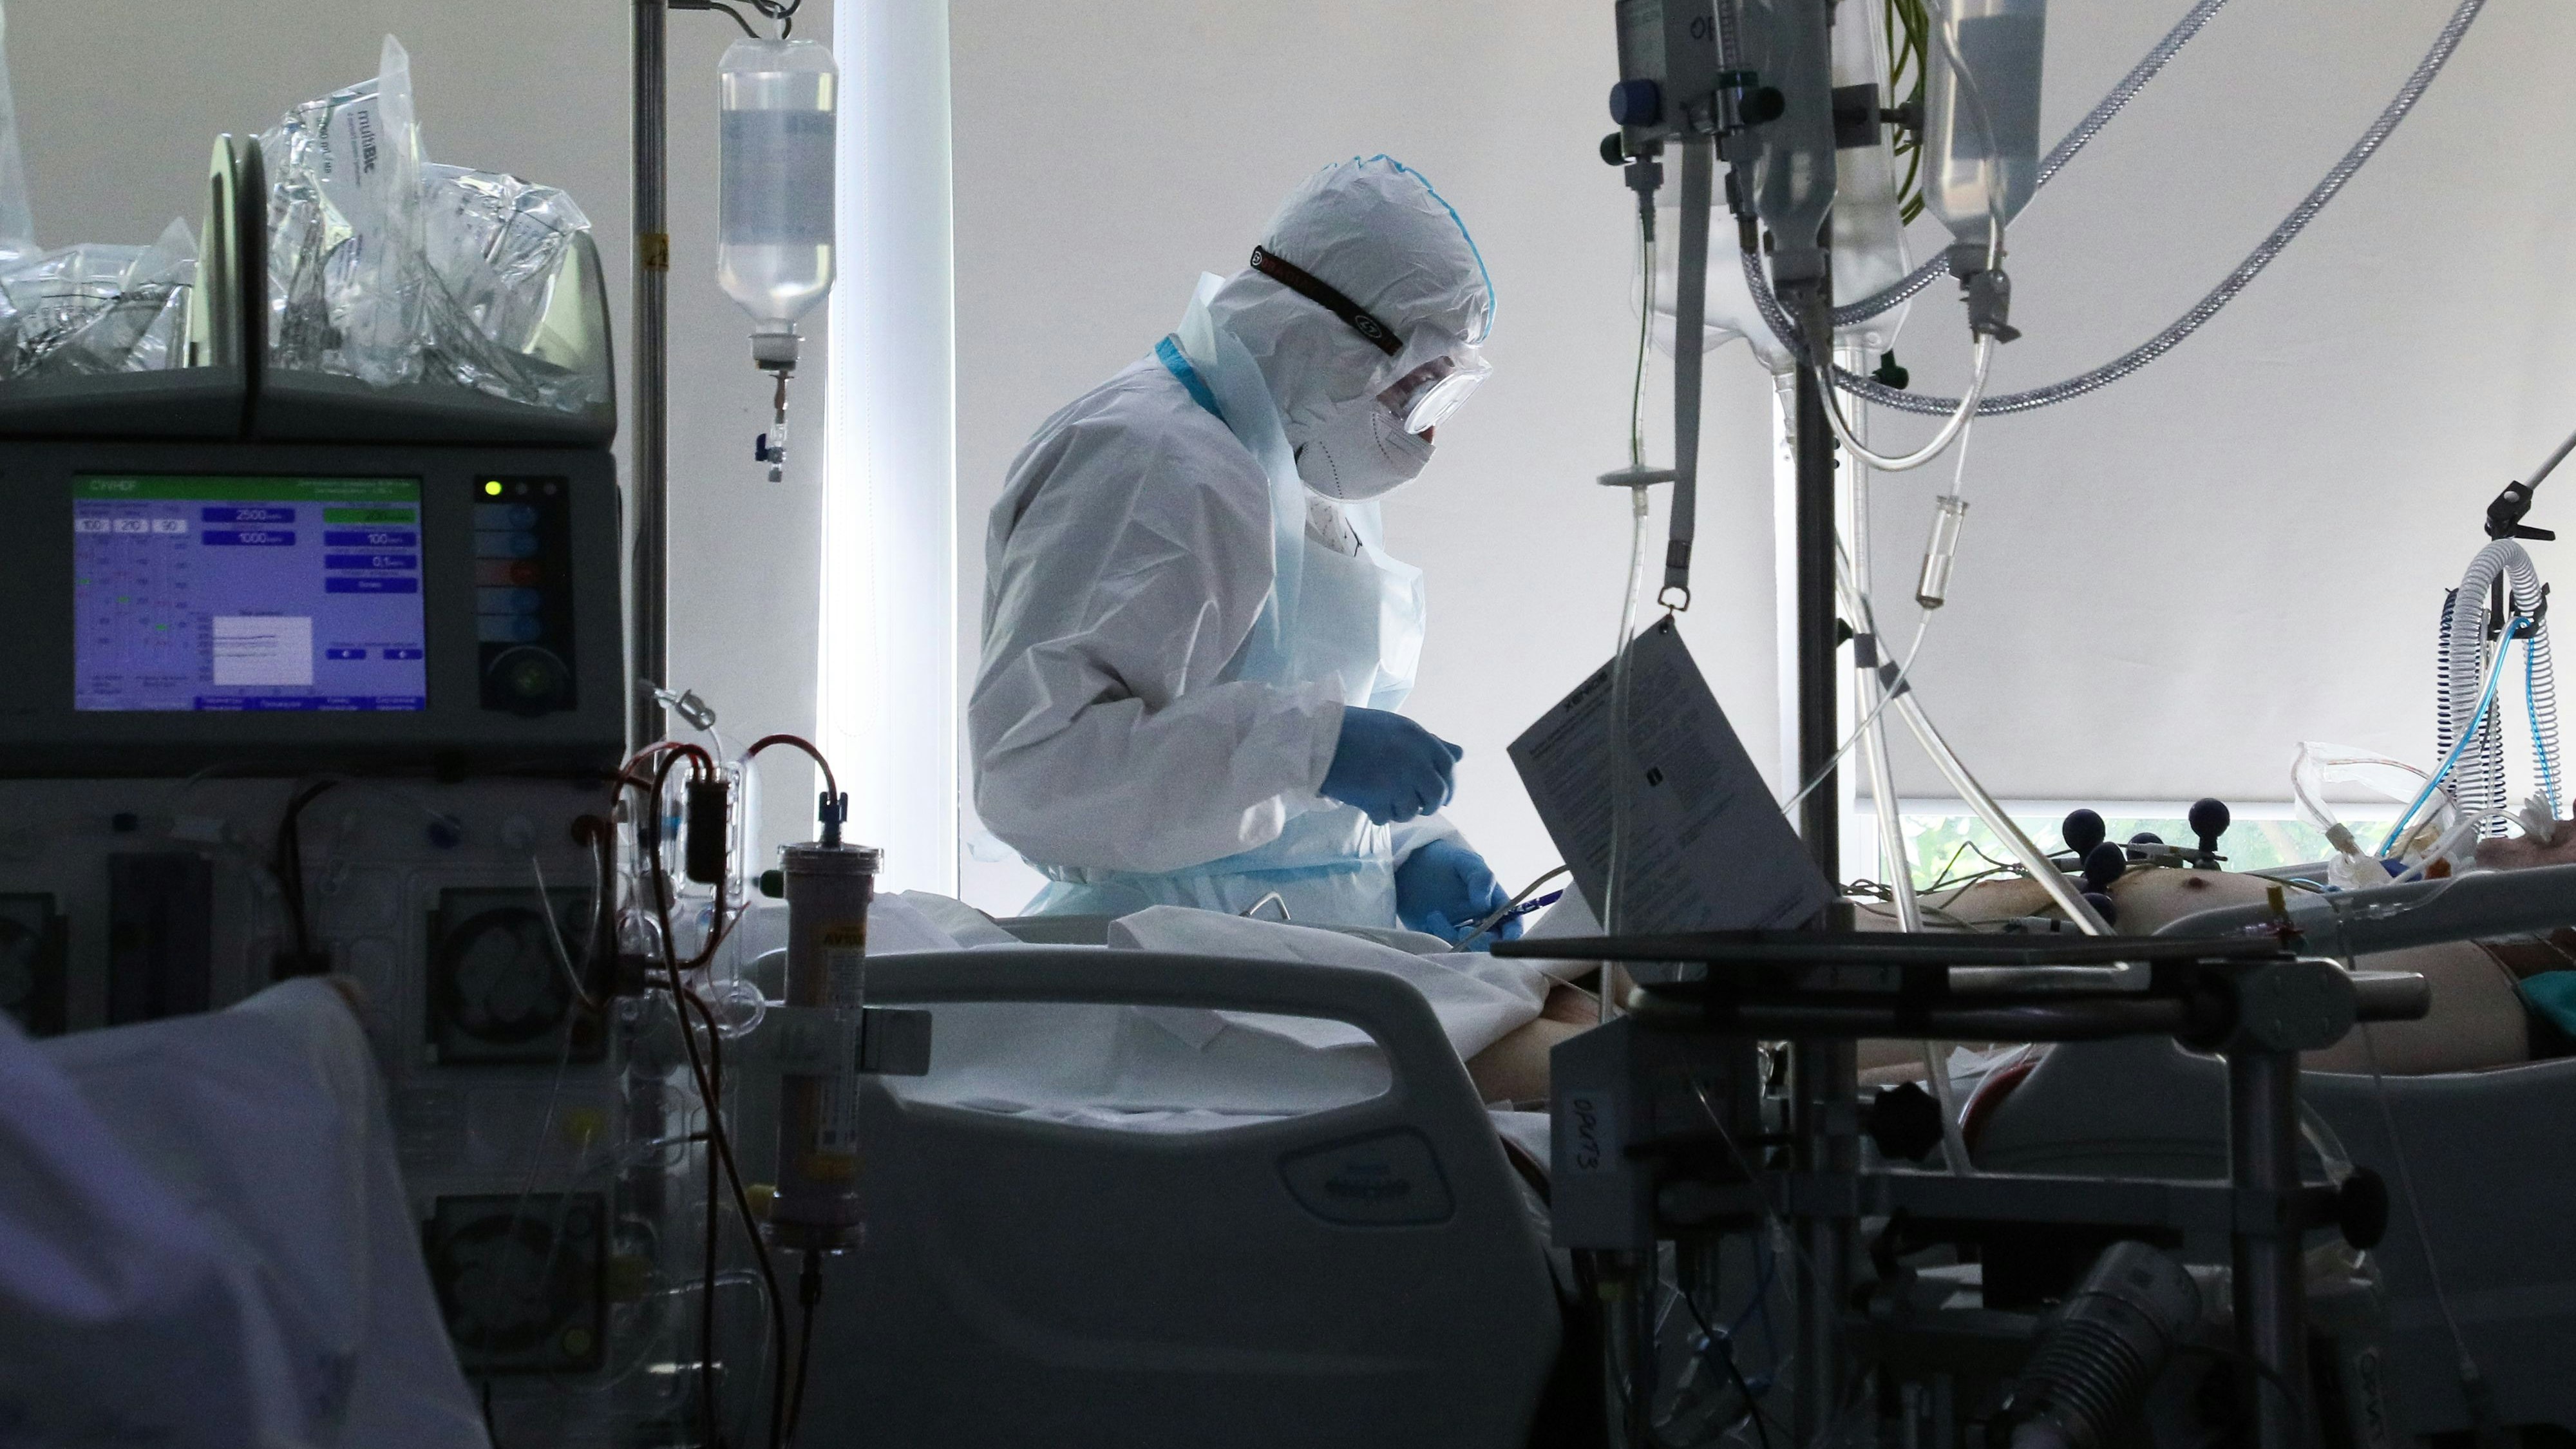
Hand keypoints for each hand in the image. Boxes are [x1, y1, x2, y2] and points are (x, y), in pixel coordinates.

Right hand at [1320, 707, 1461, 824]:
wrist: (1318, 739)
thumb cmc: (1356, 730)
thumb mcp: (1398, 728)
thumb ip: (1430, 743)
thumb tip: (1460, 755)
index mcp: (1418, 738)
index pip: (1449, 765)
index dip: (1449, 783)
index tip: (1443, 795)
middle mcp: (1413, 759)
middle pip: (1437, 793)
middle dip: (1430, 804)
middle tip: (1419, 806)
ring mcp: (1395, 781)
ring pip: (1412, 810)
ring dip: (1402, 811)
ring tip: (1387, 802)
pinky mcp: (1376, 799)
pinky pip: (1387, 818)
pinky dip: (1380, 815)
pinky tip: (1370, 805)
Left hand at [1396, 838, 1522, 948]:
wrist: (1407, 866)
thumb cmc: (1443, 859)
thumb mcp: (1464, 861)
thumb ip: (1480, 878)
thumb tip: (1484, 905)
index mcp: (1495, 903)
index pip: (1513, 925)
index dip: (1513, 937)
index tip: (1500, 941)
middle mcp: (1482, 921)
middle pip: (1493, 943)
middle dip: (1480, 942)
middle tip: (1462, 931)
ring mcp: (1461, 931)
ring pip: (1469, 949)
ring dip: (1453, 938)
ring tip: (1434, 916)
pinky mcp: (1440, 938)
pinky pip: (1446, 949)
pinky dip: (1439, 940)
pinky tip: (1429, 920)